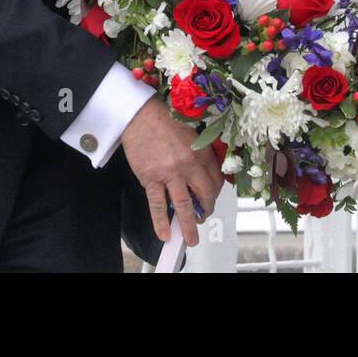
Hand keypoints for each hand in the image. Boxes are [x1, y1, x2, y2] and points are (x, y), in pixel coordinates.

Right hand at [120, 97, 223, 246]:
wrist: (141, 117)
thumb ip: (202, 154)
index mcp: (202, 152)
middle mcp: (189, 165)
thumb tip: (208, 175)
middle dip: (206, 210)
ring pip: (184, 205)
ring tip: (191, 239)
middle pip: (205, 195)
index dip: (216, 193)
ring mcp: (170, 174)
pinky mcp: (151, 179)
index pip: (216, 180)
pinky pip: (158, 205)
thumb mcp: (193, 134)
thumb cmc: (166, 122)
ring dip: (189, 225)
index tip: (212, 198)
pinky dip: (162, 222)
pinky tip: (165, 234)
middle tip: (203, 218)